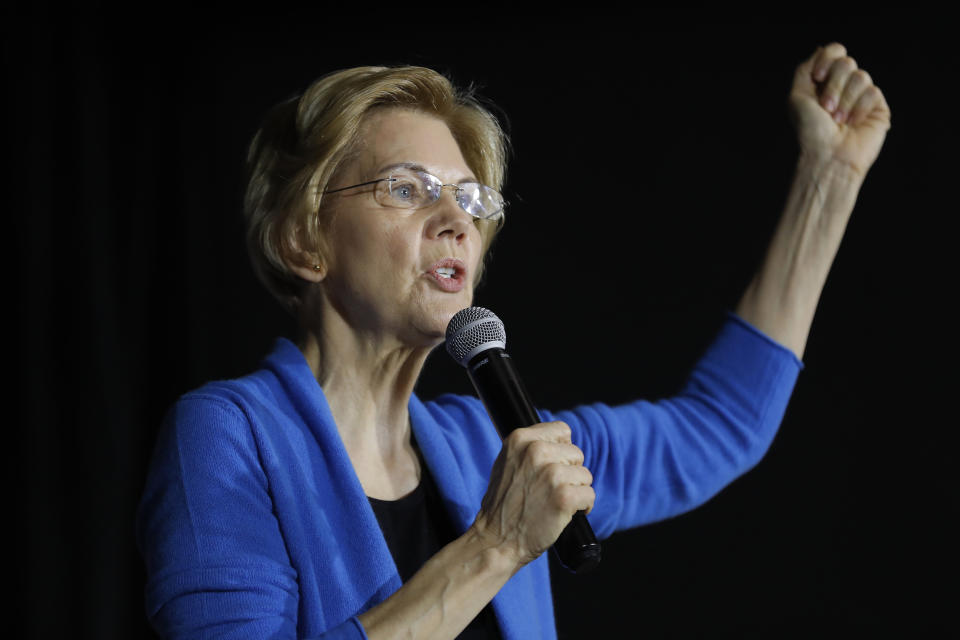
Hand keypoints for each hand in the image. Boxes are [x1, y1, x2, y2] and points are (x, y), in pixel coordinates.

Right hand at [472, 421, 594, 567]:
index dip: (562, 450)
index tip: (555, 466)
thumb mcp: (506, 463)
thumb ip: (529, 448)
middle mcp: (536, 451)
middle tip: (551, 489)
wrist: (496, 540)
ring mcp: (552, 473)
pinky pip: (589, 495)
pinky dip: (583, 507)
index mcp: (520, 438)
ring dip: (575, 490)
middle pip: (576, 453)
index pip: (562, 431)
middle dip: (569, 472)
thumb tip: (558, 442)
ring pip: (585, 475)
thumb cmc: (502, 505)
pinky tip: (566, 513)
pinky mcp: (564, 496)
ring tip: (555, 502)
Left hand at [788, 42, 891, 176]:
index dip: (827, 59)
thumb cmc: (810, 130)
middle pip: (846, 62)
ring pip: (861, 76)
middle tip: (826, 109)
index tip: (818, 77)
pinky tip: (853, 123)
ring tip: (838, 120)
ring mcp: (861, 96)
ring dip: (844, 99)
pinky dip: (859, 108)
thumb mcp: (797, 96)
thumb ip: (806, 70)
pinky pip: (873, 91)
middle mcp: (844, 86)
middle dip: (833, 85)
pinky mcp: (878, 107)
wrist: (827, 155)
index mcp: (824, 82)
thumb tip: (821, 49)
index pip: (835, 51)